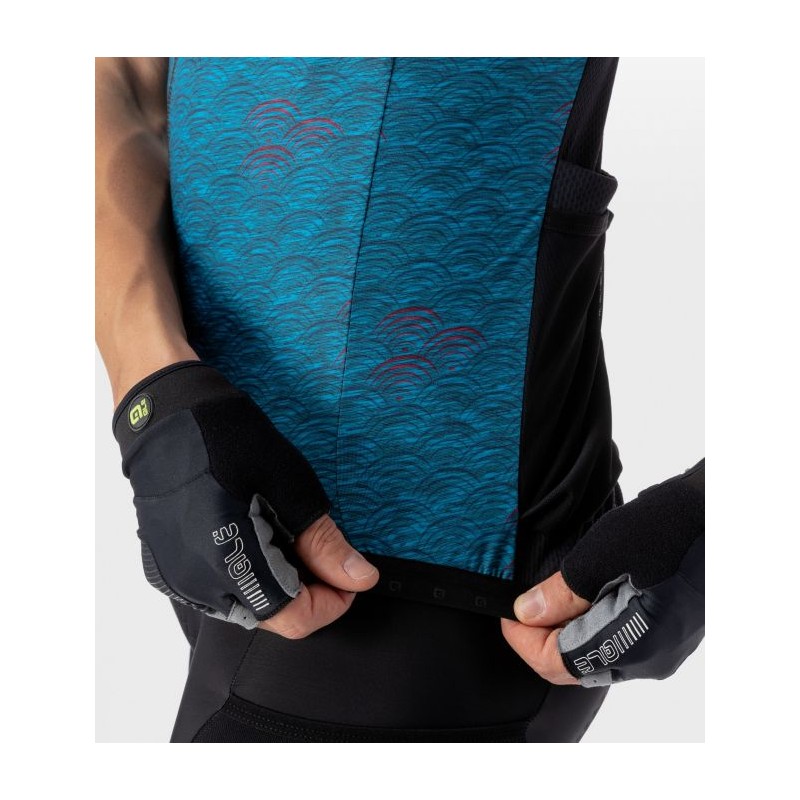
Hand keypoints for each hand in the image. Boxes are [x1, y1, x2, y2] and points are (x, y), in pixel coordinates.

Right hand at [114, 360, 378, 634]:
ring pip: (245, 606)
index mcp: (229, 563)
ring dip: (276, 584)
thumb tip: (360, 578)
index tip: (349, 574)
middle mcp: (197, 583)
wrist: (164, 414)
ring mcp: (177, 578)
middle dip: (306, 591)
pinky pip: (217, 590)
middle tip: (321, 549)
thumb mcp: (290, 485)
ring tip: (285, 535)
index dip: (333, 600)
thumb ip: (323, 543)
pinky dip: (246, 574)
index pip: (296, 619)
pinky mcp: (166, 567)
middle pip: (271, 617)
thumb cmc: (224, 438)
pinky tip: (254, 535)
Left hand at [503, 460, 704, 686]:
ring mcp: (662, 647)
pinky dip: (588, 622)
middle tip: (522, 600)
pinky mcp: (666, 631)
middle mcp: (650, 658)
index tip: (507, 611)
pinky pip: (615, 640)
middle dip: (540, 635)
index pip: (558, 664)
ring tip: (546, 592)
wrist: (716, 510)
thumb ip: (561, 593)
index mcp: (635, 645)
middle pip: (575, 664)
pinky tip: (577, 592)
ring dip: (563, 628)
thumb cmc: (667, 527)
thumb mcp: (601, 555)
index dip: (523, 639)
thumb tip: (526, 614)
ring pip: (594, 653)